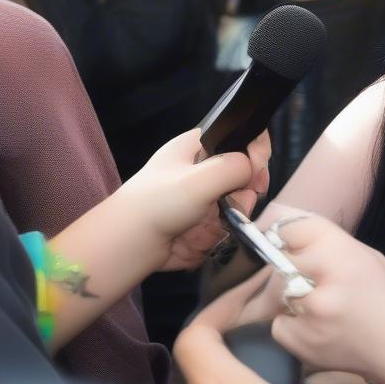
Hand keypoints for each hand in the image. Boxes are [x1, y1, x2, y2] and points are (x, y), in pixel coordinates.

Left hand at [117, 128, 270, 271]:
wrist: (128, 246)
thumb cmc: (157, 203)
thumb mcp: (199, 178)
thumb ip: (235, 167)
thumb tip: (255, 169)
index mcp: (197, 146)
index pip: (239, 137)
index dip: (254, 151)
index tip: (256, 170)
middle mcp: (202, 169)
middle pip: (245, 174)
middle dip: (245, 191)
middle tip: (237, 201)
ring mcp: (203, 198)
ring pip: (239, 203)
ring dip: (231, 217)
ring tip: (210, 225)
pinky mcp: (203, 223)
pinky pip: (227, 226)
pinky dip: (218, 234)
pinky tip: (199, 238)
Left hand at [262, 211, 384, 382]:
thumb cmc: (384, 298)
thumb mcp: (366, 256)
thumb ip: (327, 242)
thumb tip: (281, 230)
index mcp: (343, 253)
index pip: (288, 228)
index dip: (286, 236)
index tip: (287, 245)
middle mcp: (325, 280)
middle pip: (278, 261)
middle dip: (288, 269)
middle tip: (311, 281)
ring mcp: (311, 314)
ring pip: (275, 293)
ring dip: (288, 298)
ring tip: (320, 307)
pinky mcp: (300, 342)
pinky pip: (279, 324)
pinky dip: (292, 326)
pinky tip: (319, 330)